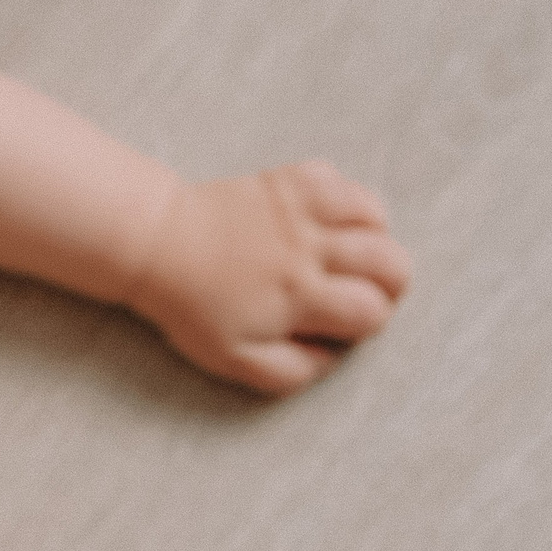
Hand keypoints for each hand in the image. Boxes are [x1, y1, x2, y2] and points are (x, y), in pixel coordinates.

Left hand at [125, 160, 411, 395]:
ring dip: (376, 238)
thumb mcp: (235, 359)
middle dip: (393, 282)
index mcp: (300, 297)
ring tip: (353, 254)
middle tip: (367, 289)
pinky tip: (329, 220)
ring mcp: (300, 210)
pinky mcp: (287, 181)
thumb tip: (333, 357)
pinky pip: (339, 181)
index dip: (373, 321)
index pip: (371, 310)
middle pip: (390, 261)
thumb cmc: (193, 307)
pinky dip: (346, 199)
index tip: (352, 323)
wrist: (158, 245)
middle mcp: (309, 250)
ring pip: (375, 215)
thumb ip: (291, 369)